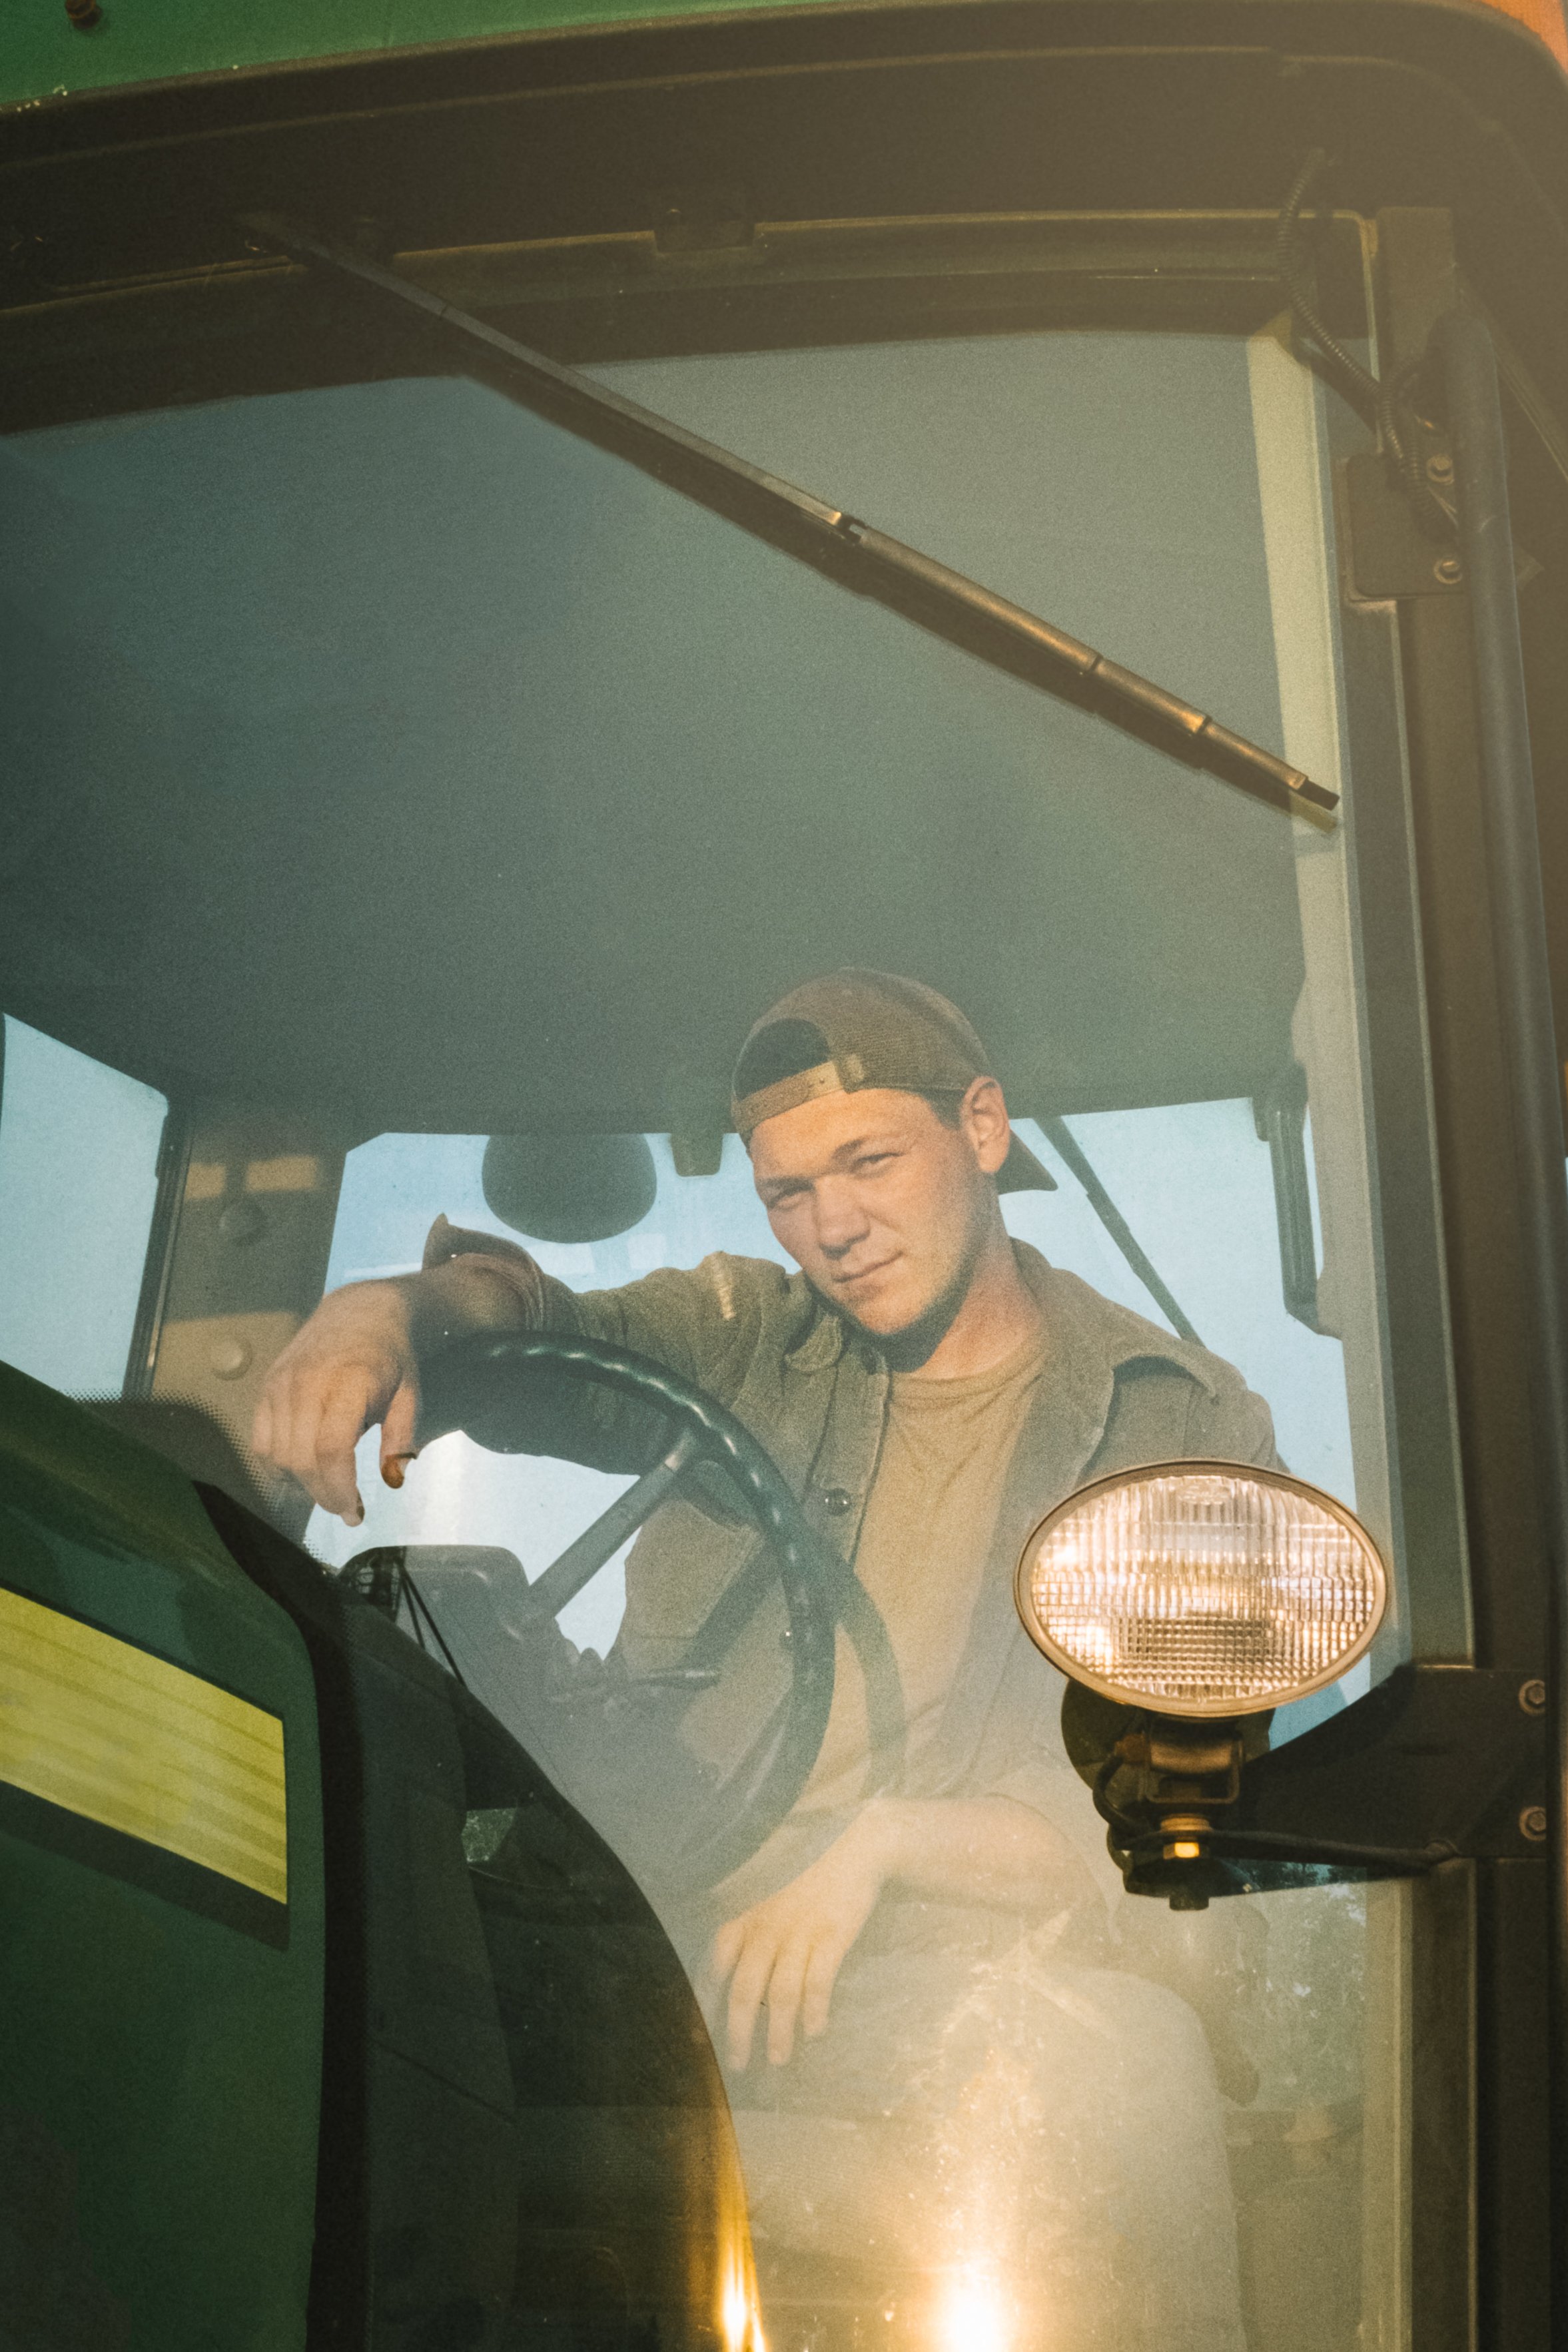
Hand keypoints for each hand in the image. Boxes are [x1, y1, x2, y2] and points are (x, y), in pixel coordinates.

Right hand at [252, 1281, 419, 1523]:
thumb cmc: (391, 1356)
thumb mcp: (410, 1394)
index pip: (330, 1449)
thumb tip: (392, 1480)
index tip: (355, 1513)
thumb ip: (401, 1437)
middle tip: (346, 1507)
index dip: (339, 1489)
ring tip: (327, 1488)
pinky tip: (301, 1470)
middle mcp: (307, 1383)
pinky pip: (260, 1439)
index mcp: (347, 1383)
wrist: (361, 1311)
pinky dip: (277, 1463)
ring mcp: (281, 1384)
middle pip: (301, 1458)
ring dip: (301, 1483)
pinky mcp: (266, 1386)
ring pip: (278, 1454)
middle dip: (323, 1494)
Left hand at [710, 1808, 894, 2069]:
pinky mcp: (833, 1934)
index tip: (699, 2035)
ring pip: (782, 1992)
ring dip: (779, 2031)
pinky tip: (816, 2031)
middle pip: (745, 1988)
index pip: (716, 1964)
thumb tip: (740, 1983)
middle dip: (738, 2031)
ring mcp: (800, 1931)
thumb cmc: (809, 1878)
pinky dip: (816, 2008)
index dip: (706, 2001)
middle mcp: (768, 1927)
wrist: (854, 1847)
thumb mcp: (770, 1899)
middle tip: (737, 2064)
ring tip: (777, 2060)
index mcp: (747, 1917)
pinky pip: (820, 1979)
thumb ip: (753, 1932)